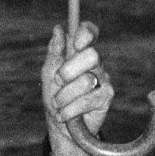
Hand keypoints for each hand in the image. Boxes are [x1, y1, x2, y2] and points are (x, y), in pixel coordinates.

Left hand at [43, 22, 113, 155]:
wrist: (60, 126)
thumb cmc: (54, 97)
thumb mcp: (48, 73)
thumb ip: (54, 53)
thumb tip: (58, 29)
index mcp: (79, 52)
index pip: (90, 32)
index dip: (87, 33)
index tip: (76, 42)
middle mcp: (95, 64)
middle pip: (92, 55)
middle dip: (69, 70)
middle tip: (58, 81)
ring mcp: (103, 80)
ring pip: (86, 80)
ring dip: (65, 95)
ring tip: (58, 104)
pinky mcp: (106, 98)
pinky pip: (87, 100)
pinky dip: (71, 109)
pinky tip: (64, 115)